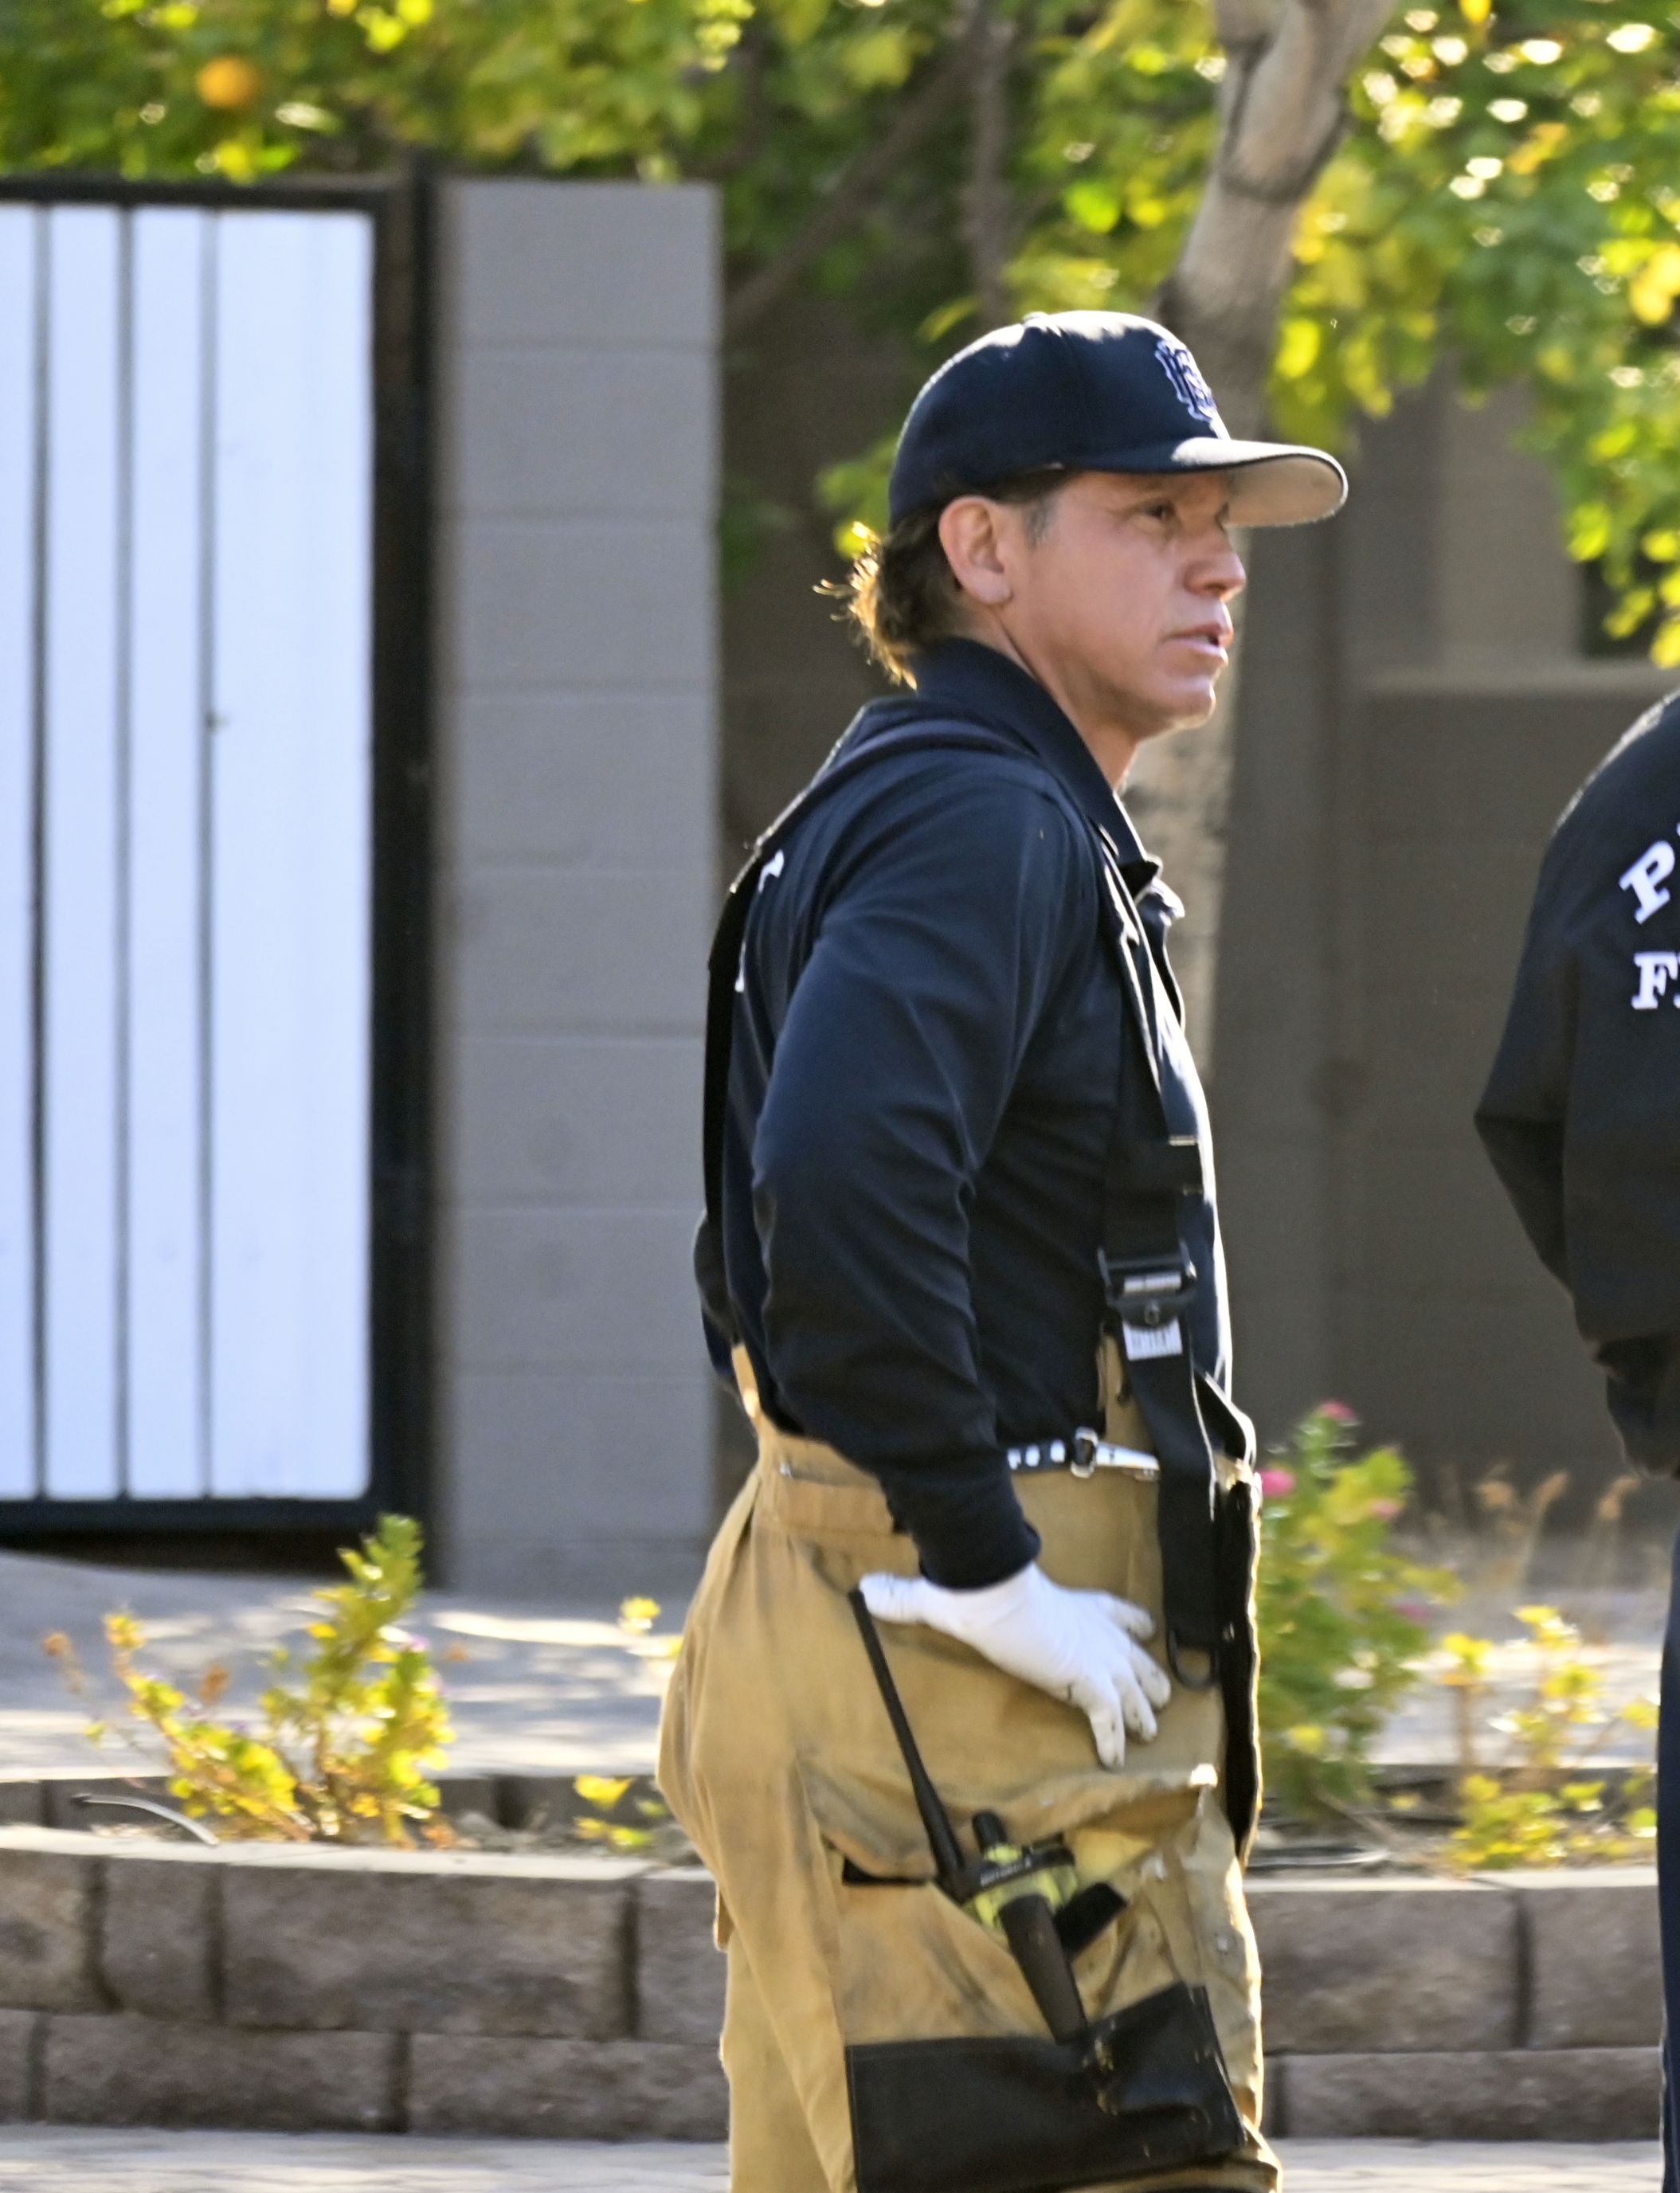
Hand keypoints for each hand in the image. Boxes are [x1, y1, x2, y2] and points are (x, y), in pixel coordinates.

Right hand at [858, 1562, 1171, 1768]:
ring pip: (1139, 1692)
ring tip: (1148, 1735)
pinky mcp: (1093, 1683)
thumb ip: (912, 1596)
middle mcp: (1100, 1631)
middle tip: (1155, 1700)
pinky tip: (1114, 1761)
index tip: (1146, 1633)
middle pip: (1140, 1658)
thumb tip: (868, 1589)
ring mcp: (1101, 1658)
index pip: (1120, 1613)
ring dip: (1143, 1714)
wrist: (994, 1596)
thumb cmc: (981, 1590)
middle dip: (1148, 1679)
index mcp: (1081, 1606)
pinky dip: (1114, 1742)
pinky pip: (1113, 1722)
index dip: (1134, 1626)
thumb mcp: (953, 1593)